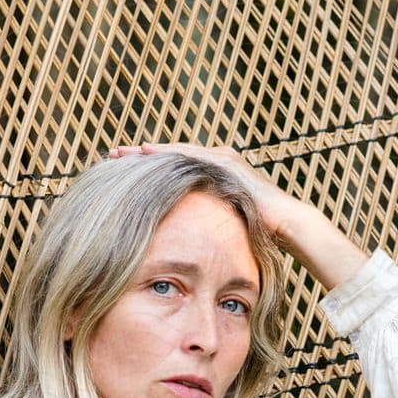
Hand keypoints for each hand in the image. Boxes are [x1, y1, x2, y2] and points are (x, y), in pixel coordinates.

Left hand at [108, 140, 322, 240]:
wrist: (285, 225)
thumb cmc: (256, 231)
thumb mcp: (219, 225)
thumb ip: (201, 225)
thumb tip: (182, 247)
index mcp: (211, 177)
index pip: (173, 171)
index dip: (147, 171)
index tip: (120, 173)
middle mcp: (215, 162)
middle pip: (171, 157)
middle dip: (140, 156)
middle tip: (112, 155)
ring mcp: (221, 159)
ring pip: (177, 152)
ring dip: (149, 151)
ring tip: (124, 152)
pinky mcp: (226, 161)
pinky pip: (192, 155)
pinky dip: (169, 152)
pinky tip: (148, 151)